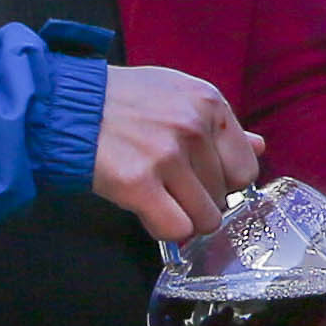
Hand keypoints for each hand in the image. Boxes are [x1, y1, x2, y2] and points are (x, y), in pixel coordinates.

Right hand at [90, 66, 261, 241]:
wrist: (66, 106)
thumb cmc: (123, 102)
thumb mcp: (176, 95)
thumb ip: (219, 125)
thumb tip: (260, 147)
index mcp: (209, 103)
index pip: (246, 168)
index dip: (224, 182)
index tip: (200, 180)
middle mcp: (193, 127)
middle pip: (224, 196)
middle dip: (198, 199)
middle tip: (168, 185)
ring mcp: (167, 155)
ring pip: (205, 218)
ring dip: (183, 217)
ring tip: (158, 197)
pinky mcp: (139, 182)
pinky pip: (177, 229)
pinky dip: (165, 228)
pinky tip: (147, 210)